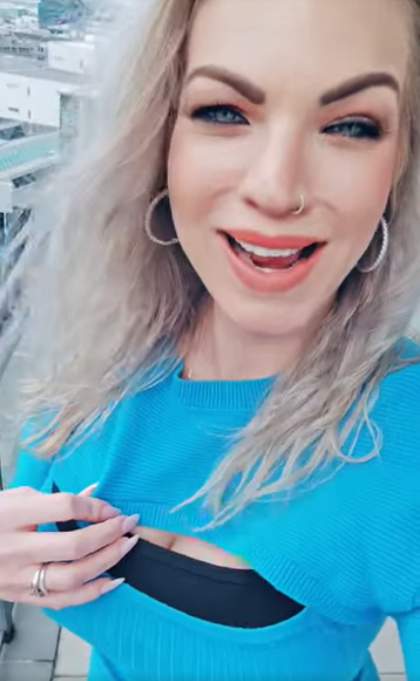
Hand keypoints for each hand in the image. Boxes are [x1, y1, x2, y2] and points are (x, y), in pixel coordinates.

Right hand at [0, 485, 138, 609]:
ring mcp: (18, 577)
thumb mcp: (18, 496)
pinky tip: (113, 579)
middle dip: (109, 534)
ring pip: (72, 578)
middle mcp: (16, 549)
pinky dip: (92, 592)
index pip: (65, 508)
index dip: (95, 506)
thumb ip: (58, 498)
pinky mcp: (21, 596)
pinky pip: (62, 601)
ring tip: (128, 546)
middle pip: (74, 546)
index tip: (112, 507)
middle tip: (130, 524)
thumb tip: (96, 492)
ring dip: (107, 562)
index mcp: (13, 514)